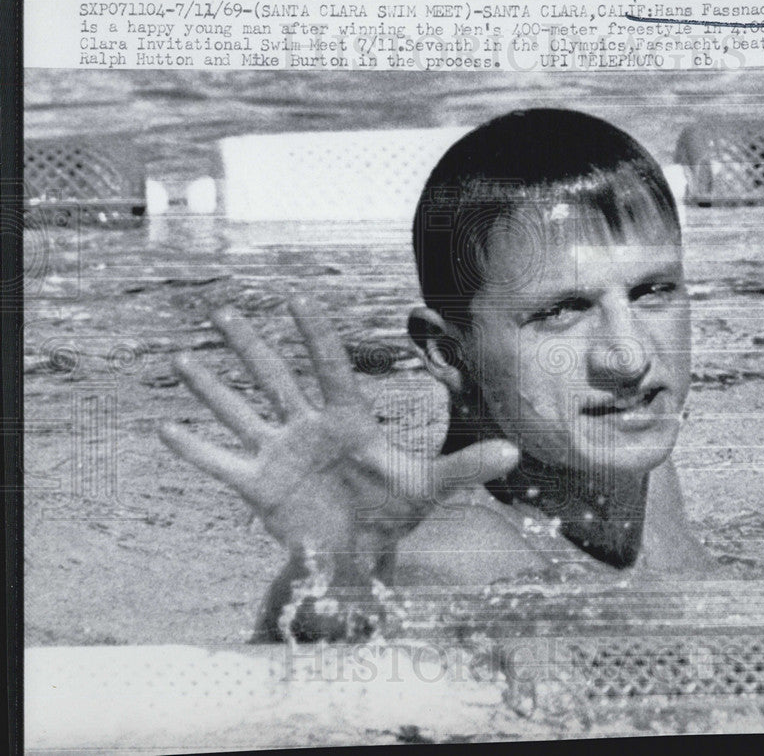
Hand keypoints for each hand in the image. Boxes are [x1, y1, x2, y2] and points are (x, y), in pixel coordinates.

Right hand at [159, 297, 519, 581]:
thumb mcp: (430, 486)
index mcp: (347, 420)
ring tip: (181, 358)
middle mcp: (308, 428)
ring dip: (211, 387)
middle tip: (224, 310)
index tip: (296, 297)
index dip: (313, 334)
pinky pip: (219, 463)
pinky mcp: (257, 485)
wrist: (362, 549)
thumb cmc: (395, 509)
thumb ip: (466, 467)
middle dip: (251, 346)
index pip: (328, 367)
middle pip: (275, 379)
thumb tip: (516, 452)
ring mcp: (279, 453)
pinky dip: (193, 449)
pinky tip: (164, 427)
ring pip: (240, 412)